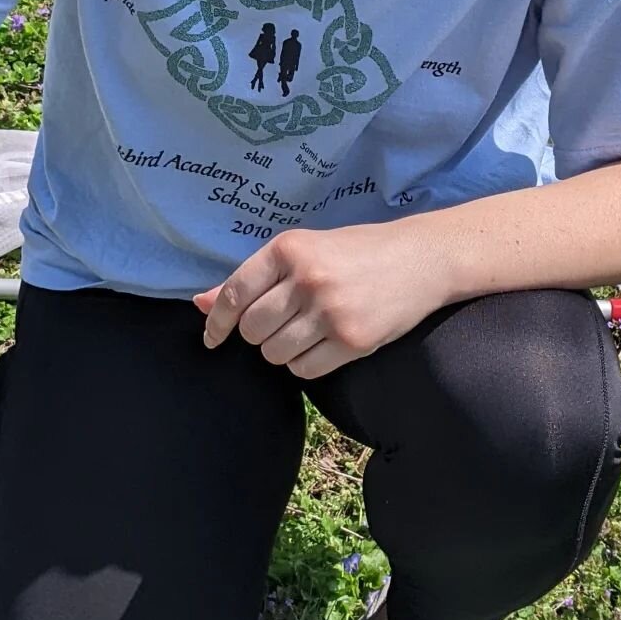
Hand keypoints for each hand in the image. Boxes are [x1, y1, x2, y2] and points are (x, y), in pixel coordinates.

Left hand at [192, 223, 446, 378]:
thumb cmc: (356, 251)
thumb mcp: (304, 250)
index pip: (235, 293)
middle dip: (260, 334)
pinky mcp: (353, 341)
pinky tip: (326, 342)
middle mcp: (307, 279)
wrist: (421, 259)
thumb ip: (252, 277)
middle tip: (284, 321)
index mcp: (290, 248)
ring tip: (308, 330)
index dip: (216, 321)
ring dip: (283, 350)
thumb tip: (199, 304)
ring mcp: (331, 312)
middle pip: (253, 330)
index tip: (212, 337)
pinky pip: (305, 370)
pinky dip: (307, 364)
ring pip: (275, 354)